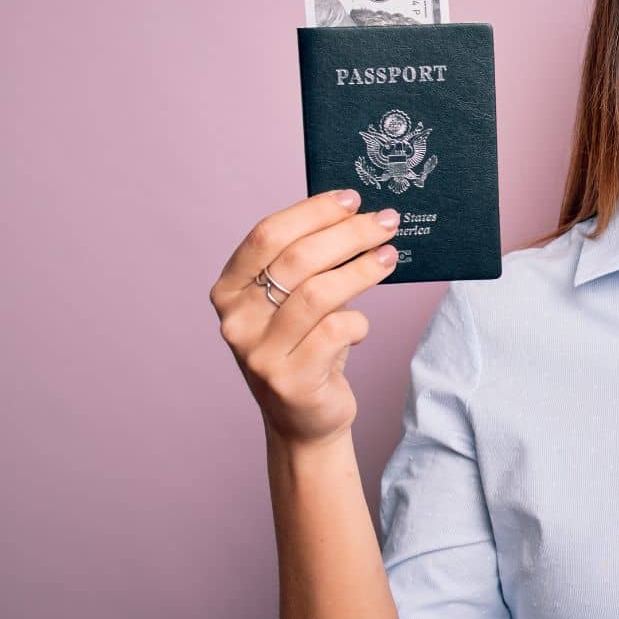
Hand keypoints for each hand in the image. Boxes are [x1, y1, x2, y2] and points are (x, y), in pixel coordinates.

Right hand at [209, 188, 402, 447]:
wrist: (304, 420)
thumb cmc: (305, 348)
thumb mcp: (294, 302)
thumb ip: (308, 263)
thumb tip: (356, 213)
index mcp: (228, 290)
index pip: (267, 235)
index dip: (312, 212)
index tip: (351, 199)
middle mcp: (235, 320)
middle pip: (298, 259)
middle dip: (349, 233)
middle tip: (386, 222)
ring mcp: (258, 352)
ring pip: (319, 293)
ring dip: (363, 270)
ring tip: (389, 257)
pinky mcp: (289, 379)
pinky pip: (336, 331)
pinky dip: (358, 322)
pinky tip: (361, 326)